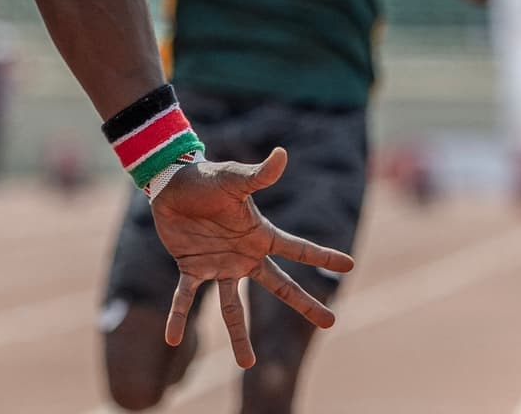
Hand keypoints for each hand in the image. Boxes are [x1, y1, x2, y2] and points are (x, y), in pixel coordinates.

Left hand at [149, 148, 356, 367]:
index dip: (322, 255)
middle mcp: (245, 255)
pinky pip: (186, 298)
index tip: (350, 264)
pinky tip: (171, 339)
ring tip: (246, 365)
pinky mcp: (191, 269)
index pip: (297, 248)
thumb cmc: (205, 179)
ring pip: (233, 307)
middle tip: (331, 322)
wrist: (171, 184)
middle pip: (279, 285)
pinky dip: (179, 317)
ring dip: (239, 335)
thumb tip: (282, 154)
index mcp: (259, 235)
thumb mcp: (233, 178)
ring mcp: (220, 266)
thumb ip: (258, 174)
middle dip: (304, 304)